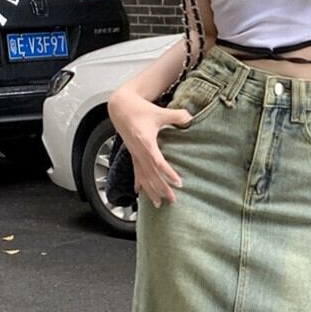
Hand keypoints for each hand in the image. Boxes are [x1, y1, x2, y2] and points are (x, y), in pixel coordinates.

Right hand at [107, 90, 190, 207]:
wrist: (121, 107)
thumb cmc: (139, 109)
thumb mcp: (159, 112)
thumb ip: (176, 115)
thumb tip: (189, 117)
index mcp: (145, 142)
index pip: (158, 162)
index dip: (168, 173)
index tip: (178, 183)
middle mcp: (138, 151)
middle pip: (151, 174)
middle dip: (161, 188)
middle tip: (172, 199)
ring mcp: (134, 154)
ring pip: (142, 177)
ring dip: (150, 191)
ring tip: (158, 204)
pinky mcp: (132, 154)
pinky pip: (135, 172)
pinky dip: (138, 183)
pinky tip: (138, 192)